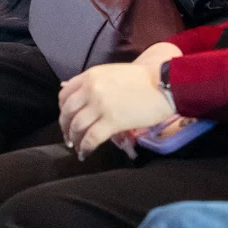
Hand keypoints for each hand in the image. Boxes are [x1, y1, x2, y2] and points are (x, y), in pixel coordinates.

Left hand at [58, 60, 174, 158]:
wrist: (164, 83)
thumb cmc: (143, 78)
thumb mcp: (112, 73)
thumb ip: (94, 83)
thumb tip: (77, 93)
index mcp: (90, 76)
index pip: (65, 94)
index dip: (63, 109)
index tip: (67, 118)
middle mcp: (91, 89)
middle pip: (68, 112)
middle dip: (65, 127)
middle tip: (69, 137)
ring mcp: (100, 106)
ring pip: (77, 126)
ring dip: (74, 139)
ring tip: (77, 147)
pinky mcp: (112, 121)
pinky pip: (91, 138)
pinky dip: (85, 148)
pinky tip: (85, 154)